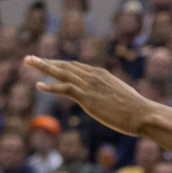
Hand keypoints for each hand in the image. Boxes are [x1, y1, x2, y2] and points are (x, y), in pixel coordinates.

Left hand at [27, 57, 148, 136]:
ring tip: (28, 61)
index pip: (76, 67)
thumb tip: (112, 100)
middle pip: (66, 66)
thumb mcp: (122, 97)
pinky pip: (64, 89)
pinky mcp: (87, 98)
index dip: (60, 64)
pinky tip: (38, 85)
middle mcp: (95, 76)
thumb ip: (112, 95)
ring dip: (43, 66)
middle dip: (47, 62)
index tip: (48, 63)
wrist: (142, 113)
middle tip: (30, 58)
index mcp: (102, 75)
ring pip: (62, 72)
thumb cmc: (136, 109)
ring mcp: (90, 86)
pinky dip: (50, 86)